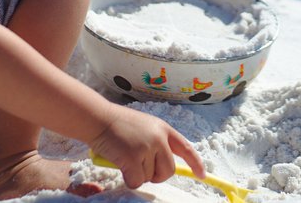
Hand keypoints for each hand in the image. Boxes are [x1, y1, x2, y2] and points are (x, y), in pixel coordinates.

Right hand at [89, 107, 205, 188]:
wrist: (98, 118)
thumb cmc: (117, 124)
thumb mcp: (144, 127)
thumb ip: (155, 142)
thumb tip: (160, 166)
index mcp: (163, 128)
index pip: (185, 148)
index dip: (195, 163)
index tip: (202, 175)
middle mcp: (158, 137)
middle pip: (168, 170)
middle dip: (156, 176)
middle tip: (141, 169)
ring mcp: (147, 147)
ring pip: (149, 177)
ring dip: (137, 174)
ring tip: (125, 157)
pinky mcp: (133, 158)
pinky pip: (136, 181)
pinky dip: (128, 179)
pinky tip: (120, 165)